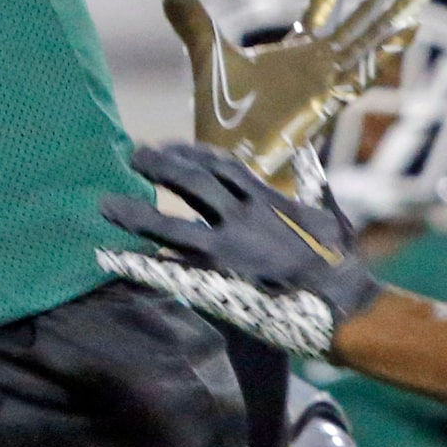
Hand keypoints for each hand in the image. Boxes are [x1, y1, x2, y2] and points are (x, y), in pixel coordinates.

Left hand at [98, 143, 381, 356]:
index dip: (193, 152)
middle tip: (132, 156)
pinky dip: (141, 266)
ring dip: (136, 214)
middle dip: (161, 167)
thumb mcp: (329, 212)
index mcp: (266, 200)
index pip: (222, 166)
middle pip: (192, 184)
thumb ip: (311, 183)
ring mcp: (228, 251)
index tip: (172, 146)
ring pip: (172, 227)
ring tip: (106, 206)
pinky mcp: (220, 284)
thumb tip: (307, 154)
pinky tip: (113, 260)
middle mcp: (242, 218)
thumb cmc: (340, 259)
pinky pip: (172, 273)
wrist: (340, 300)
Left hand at [165, 0, 430, 193]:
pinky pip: (363, 69)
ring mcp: (328, 81)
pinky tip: (409, 26)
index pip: (323, 2)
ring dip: (397, 12)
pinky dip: (385, 48)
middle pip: (362, 16)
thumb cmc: (223, 120)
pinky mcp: (327, 98)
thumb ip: (195, 25)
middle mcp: (321, 64)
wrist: (226, 160)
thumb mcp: (208, 58)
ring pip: (371, 38)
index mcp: (298, 52)